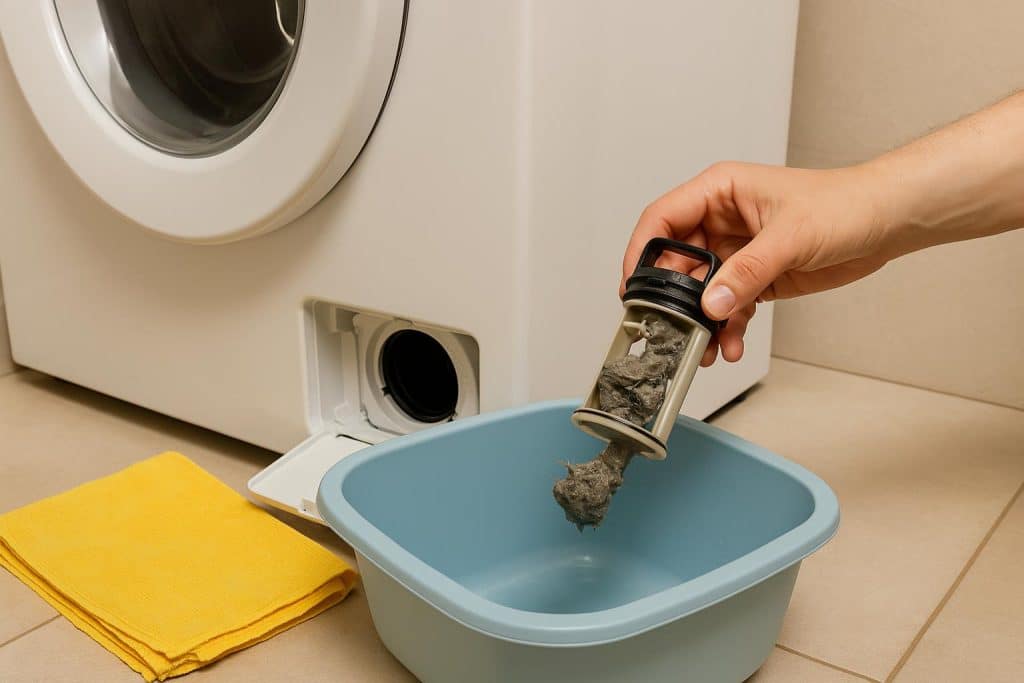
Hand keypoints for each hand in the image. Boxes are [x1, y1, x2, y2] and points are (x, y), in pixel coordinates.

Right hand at [621, 162, 893, 365]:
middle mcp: (720, 220)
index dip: (641, 252)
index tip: (634, 287)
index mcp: (719, 192)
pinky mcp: (753, 277)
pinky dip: (726, 328)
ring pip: (700, 291)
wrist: (887, 221)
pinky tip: (731, 345)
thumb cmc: (845, 204)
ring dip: (700, 322)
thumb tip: (711, 303)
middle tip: (670, 328)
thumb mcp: (791, 236)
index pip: (662, 219)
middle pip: (676, 262)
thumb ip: (747, 272)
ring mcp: (735, 251)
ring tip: (704, 347)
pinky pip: (727, 306)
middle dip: (673, 299)